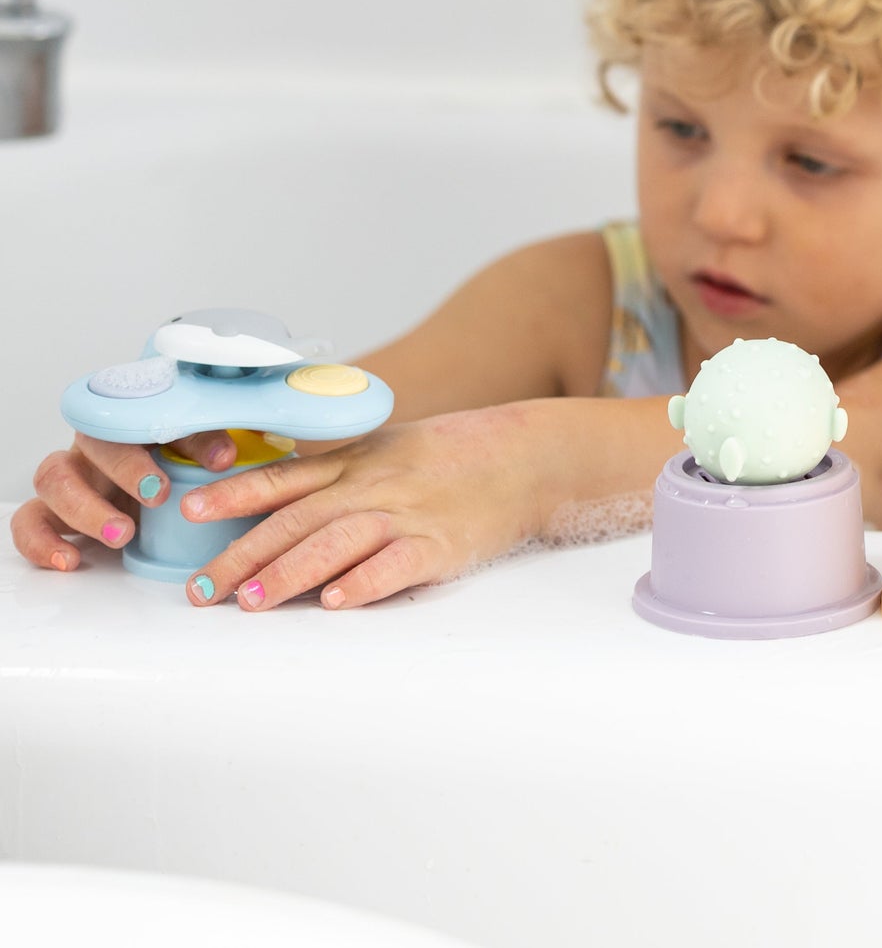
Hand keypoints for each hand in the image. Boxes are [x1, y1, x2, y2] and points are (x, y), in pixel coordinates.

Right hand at [11, 430, 238, 568]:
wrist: (144, 486)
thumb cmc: (166, 458)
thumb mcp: (189, 448)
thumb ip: (205, 444)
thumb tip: (225, 458)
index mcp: (127, 421)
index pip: (134, 419)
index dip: (157, 445)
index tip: (186, 474)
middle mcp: (92, 446)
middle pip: (91, 445)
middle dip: (125, 471)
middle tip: (158, 497)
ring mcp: (68, 478)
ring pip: (52, 480)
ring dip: (85, 509)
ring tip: (121, 535)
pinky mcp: (50, 511)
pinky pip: (27, 521)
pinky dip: (41, 541)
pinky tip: (69, 559)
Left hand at [177, 404, 548, 610]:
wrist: (525, 456)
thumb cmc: (454, 457)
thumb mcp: (390, 448)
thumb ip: (338, 472)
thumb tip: (278, 497)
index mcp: (357, 462)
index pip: (284, 479)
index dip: (233, 494)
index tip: (188, 511)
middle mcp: (374, 486)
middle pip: (297, 519)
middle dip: (243, 555)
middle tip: (201, 590)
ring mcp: (406, 514)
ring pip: (336, 542)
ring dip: (289, 572)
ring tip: (250, 601)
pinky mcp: (439, 545)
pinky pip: (396, 565)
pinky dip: (364, 583)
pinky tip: (337, 602)